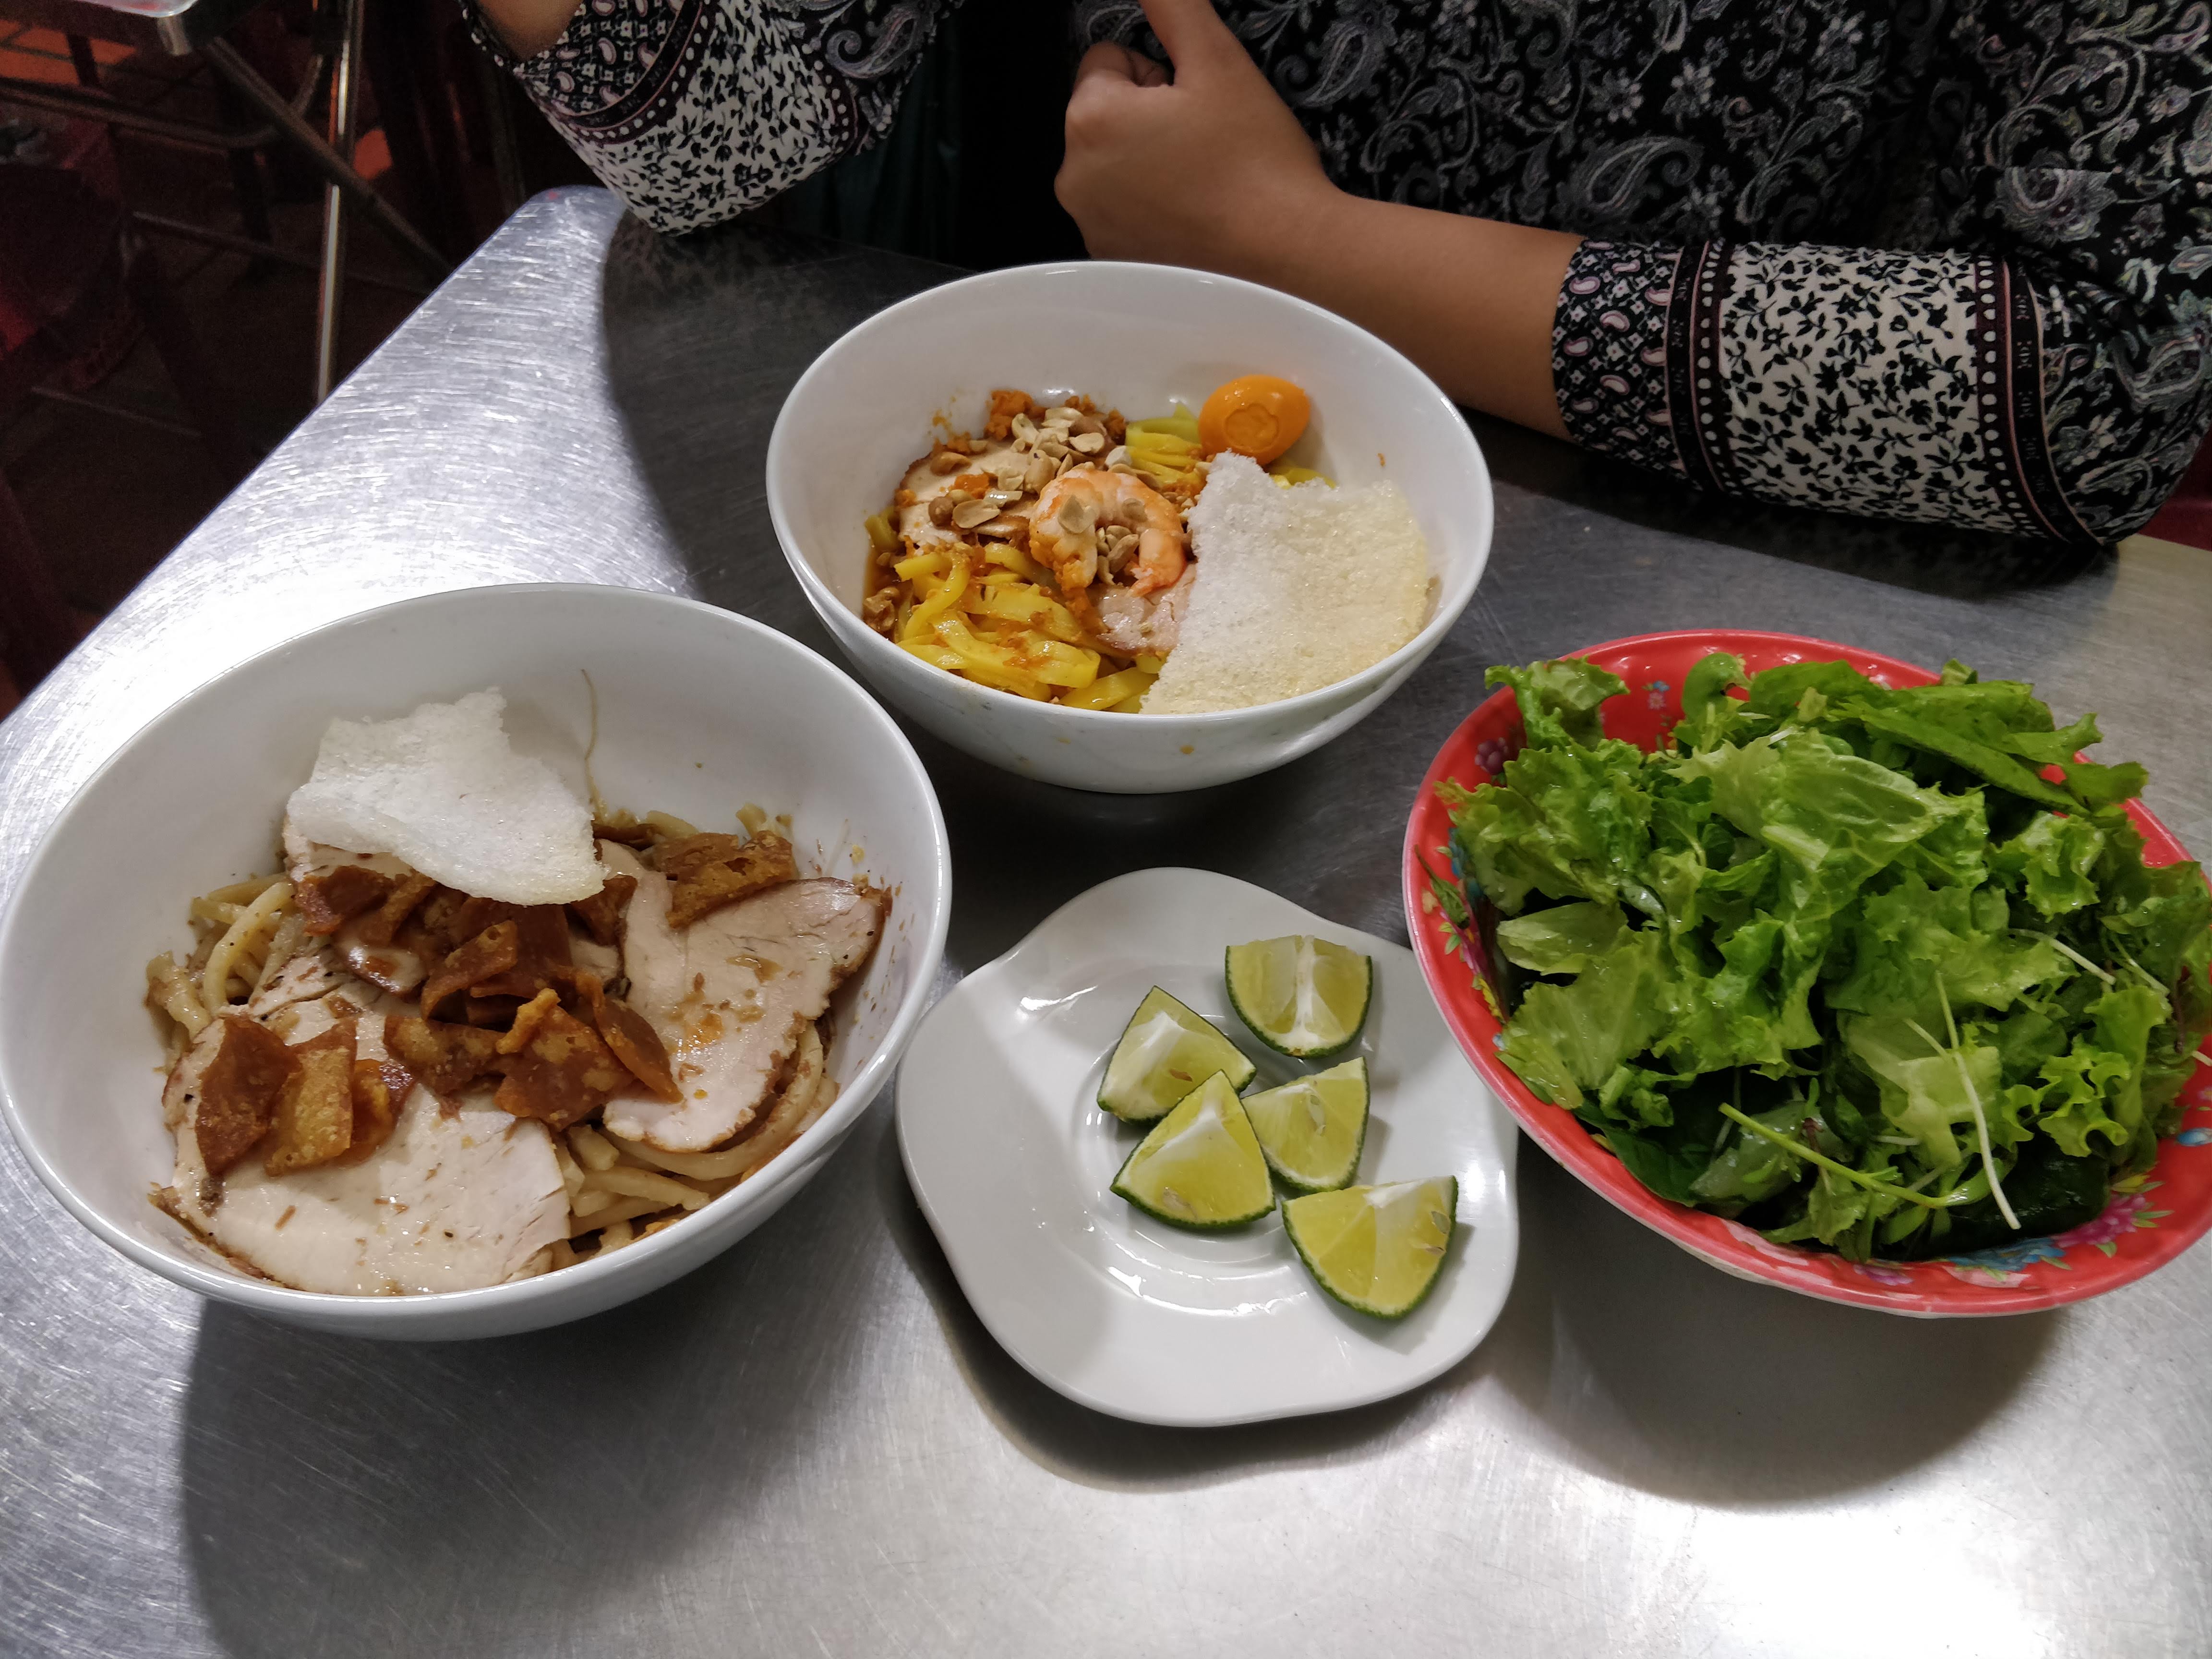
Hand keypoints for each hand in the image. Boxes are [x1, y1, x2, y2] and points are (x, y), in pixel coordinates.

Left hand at [1055, 0, 1335, 275]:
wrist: (1285, 253)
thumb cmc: (1254, 163)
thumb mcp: (1218, 61)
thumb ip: (1173, 7)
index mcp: (1090, 118)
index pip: (1107, 61)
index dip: (1157, 74)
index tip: (1193, 104)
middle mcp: (1075, 176)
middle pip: (1105, 113)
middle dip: (1147, 117)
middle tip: (1203, 142)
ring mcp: (1091, 223)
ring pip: (1114, 161)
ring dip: (1149, 160)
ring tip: (1202, 179)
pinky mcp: (1111, 258)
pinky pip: (1122, 208)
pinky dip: (1151, 206)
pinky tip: (1194, 212)